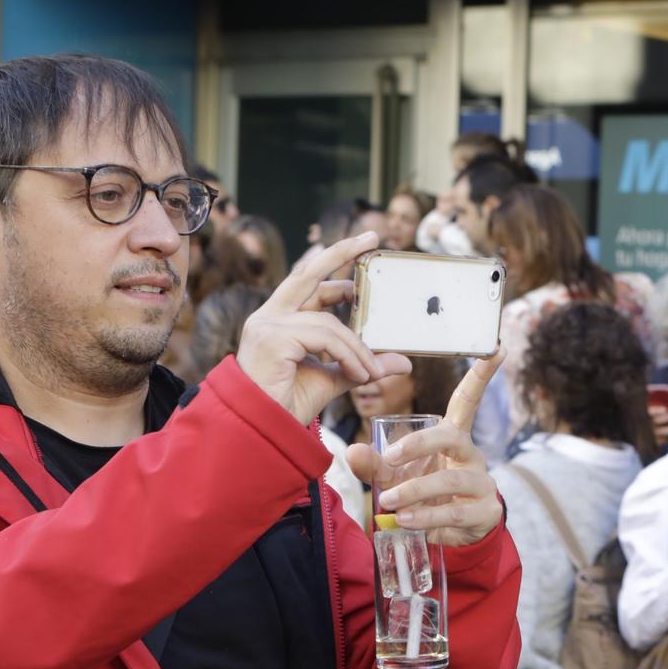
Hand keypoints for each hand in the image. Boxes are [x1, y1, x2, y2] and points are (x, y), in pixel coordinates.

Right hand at [236, 232, 399, 423]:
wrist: (264, 430)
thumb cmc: (289, 404)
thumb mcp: (335, 379)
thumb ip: (364, 364)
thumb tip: (403, 361)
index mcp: (280, 320)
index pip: (309, 283)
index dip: (335, 266)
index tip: (364, 252)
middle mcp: (269, 316)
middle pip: (308, 274)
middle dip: (341, 253)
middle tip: (372, 238)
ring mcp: (267, 324)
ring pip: (329, 322)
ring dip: (357, 348)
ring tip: (371, 373)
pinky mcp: (272, 337)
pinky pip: (325, 338)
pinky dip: (348, 356)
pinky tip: (357, 374)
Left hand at [346, 352, 506, 546]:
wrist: (452, 537)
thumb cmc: (424, 494)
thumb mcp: (396, 477)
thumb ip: (374, 464)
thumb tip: (353, 450)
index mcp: (454, 437)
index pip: (467, 401)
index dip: (481, 376)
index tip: (496, 348)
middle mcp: (471, 455)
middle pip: (452, 437)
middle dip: (419, 444)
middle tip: (390, 457)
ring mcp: (482, 483)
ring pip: (450, 479)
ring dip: (415, 489)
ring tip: (389, 501)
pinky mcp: (485, 511)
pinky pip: (454, 511)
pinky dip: (425, 515)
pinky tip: (406, 520)